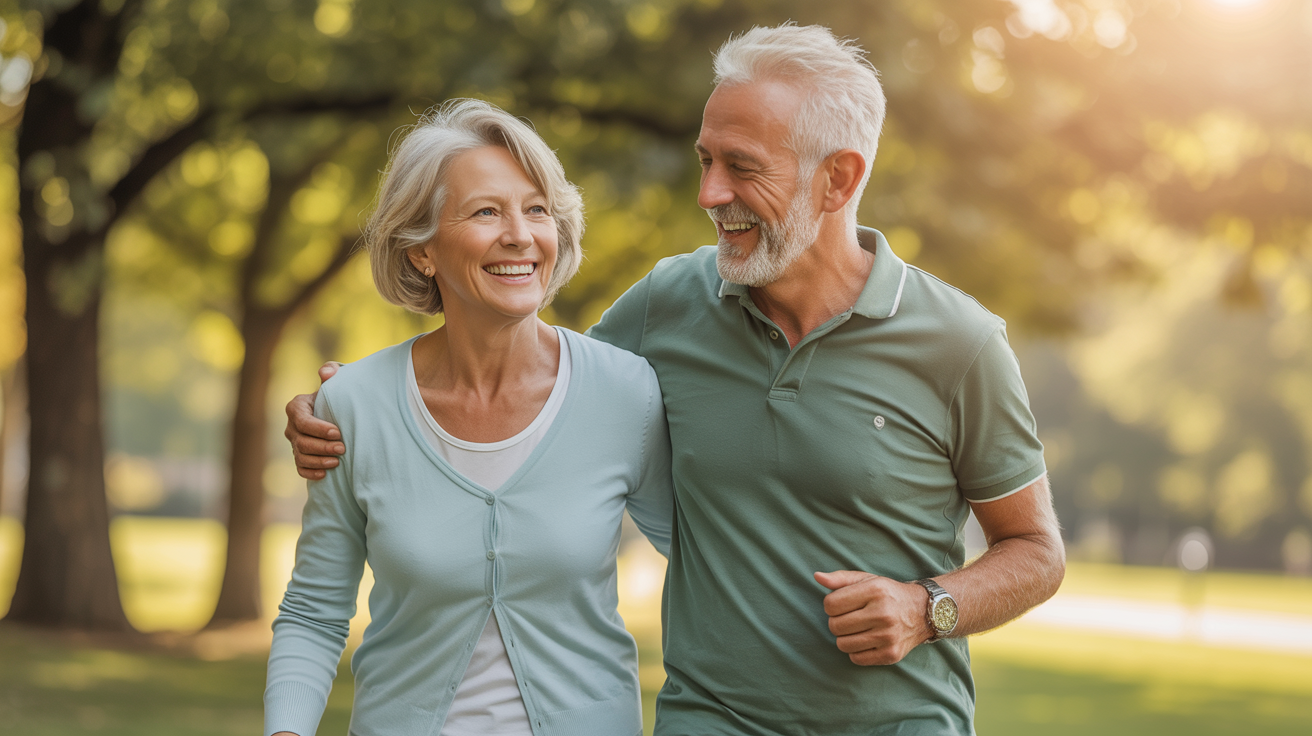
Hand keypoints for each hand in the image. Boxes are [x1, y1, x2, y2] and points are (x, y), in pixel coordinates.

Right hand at [285, 362, 344, 479]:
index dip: (318, 429)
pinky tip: (326, 474)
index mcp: (297, 407)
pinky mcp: (299, 456)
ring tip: (338, 462)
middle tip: (343, 449)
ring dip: (319, 461)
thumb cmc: (338, 394)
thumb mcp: (336, 379)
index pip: (302, 421)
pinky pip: (300, 468)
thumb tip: (326, 373)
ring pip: (301, 456)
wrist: (338, 411)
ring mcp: (294, 443)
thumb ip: (332, 372)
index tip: (337, 432)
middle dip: (322, 447)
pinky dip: (311, 473)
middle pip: (301, 441)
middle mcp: (291, 426)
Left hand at [813, 570, 931, 665]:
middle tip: (849, 617)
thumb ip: (840, 579)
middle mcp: (883, 614)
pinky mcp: (890, 655)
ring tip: (857, 629)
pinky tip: (866, 640)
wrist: (923, 612)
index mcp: (875, 591)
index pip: (830, 604)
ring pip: (842, 645)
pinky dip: (856, 651)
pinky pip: (856, 658)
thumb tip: (817, 577)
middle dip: (836, 621)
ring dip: (845, 637)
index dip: (831, 605)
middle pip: (834, 626)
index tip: (842, 604)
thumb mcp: (867, 580)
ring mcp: (888, 636)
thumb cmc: (888, 594)